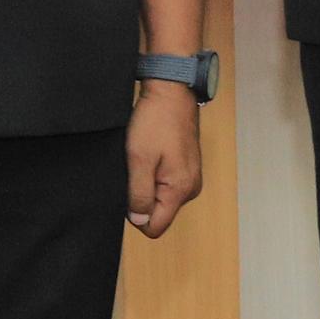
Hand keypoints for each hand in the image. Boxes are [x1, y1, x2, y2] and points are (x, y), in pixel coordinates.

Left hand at [126, 84, 203, 238]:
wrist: (171, 92)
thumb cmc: (155, 121)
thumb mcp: (139, 159)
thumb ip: (139, 194)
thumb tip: (139, 221)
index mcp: (181, 190)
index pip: (156, 226)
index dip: (136, 214)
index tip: (129, 189)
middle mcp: (190, 188)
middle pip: (159, 212)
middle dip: (141, 197)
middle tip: (136, 168)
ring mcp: (190, 178)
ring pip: (161, 198)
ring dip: (146, 183)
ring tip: (143, 158)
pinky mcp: (186, 168)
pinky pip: (165, 184)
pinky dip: (153, 174)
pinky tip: (150, 154)